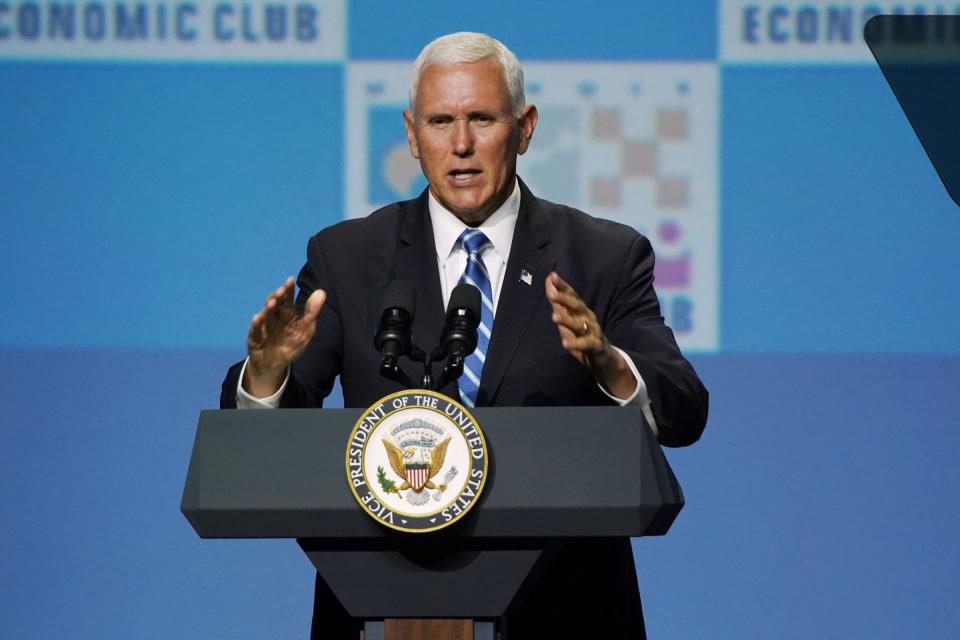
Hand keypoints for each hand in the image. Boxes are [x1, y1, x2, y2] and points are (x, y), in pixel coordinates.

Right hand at [244, 277, 325, 397]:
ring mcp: (263, 327)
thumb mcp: (306, 329)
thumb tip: (321, 291)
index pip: (286, 299)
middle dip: (276, 297)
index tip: (290, 280)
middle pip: (274, 304)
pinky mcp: (254, 339)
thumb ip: (312, 312)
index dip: (288, 290)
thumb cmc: (290, 345)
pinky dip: (256, 325)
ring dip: (267, 309)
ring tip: (272, 303)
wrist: (274, 365)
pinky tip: (257, 318)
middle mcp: (273, 317)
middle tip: (281, 291)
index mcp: (286, 313)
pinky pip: (255, 331)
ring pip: (265, 315)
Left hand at [545, 272, 636, 399]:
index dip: (562, 285)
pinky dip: (575, 343)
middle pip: (575, 306)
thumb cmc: (582, 336)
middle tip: (551, 293)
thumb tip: (549, 287)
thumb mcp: (569, 320)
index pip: (571, 295)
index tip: (551, 276)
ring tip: (554, 317)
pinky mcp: (595, 345)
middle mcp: (587, 317)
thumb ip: (559, 305)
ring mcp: (592, 331)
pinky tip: (564, 343)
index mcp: (581, 310)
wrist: (604, 357)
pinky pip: (584, 343)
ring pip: (578, 324)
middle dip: (564, 298)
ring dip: (566, 320)